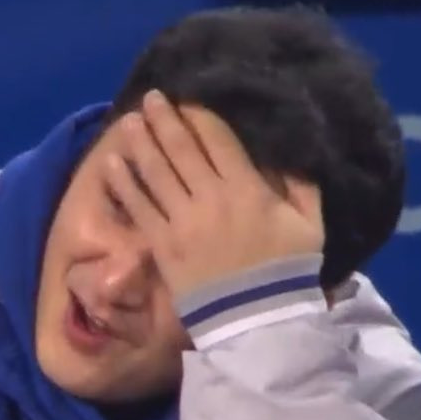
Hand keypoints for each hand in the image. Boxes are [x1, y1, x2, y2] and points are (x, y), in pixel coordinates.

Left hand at [105, 89, 323, 303]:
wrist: (255, 320)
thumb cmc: (286, 272)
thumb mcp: (309, 223)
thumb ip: (300, 183)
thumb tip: (286, 150)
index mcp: (247, 188)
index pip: (218, 139)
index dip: (199, 115)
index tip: (187, 99)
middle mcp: (209, 197)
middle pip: (181, 149)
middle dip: (164, 120)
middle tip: (151, 99)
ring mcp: (181, 221)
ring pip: (155, 172)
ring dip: (140, 143)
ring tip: (127, 121)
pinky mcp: (161, 246)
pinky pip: (138, 208)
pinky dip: (124, 184)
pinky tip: (111, 164)